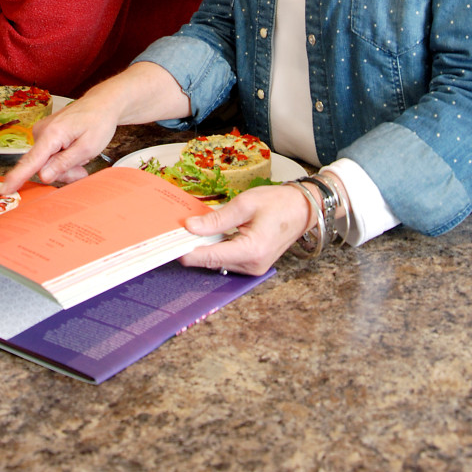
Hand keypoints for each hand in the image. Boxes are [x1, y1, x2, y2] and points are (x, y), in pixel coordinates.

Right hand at [0, 89, 120, 192]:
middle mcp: (41, 131)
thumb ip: (64, 163)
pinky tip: (74, 152)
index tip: (3, 190)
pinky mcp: (44, 135)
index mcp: (52, 134)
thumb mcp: (87, 148)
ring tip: (81, 158)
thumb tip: (42, 176)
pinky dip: (62, 159)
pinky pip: (48, 156)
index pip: (31, 161)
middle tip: (82, 169)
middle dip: (62, 173)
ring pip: (46, 164)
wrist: (101, 103)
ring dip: (63, 166)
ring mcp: (41, 132)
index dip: (17, 177)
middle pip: (42, 167)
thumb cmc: (98, 122)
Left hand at [181, 182, 314, 275]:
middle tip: (176, 231)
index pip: (209, 257)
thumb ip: (216, 219)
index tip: (169, 244)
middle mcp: (252, 265)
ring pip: (218, 262)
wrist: (302, 209)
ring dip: (205, 248)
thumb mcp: (245, 204)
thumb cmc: (278, 203)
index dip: (187, 252)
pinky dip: (216, 249)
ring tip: (191, 230)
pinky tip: (209, 235)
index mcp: (251, 250)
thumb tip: (190, 227)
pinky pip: (228, 260)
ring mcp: (254, 268)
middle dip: (194, 247)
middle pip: (211, 261)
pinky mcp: (254, 265)